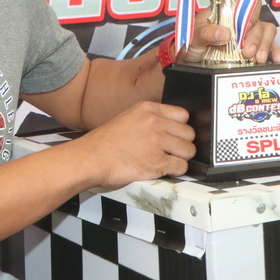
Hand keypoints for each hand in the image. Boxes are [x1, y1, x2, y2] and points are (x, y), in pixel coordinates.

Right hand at [75, 101, 195, 189]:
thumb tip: (169, 127)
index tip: (175, 135)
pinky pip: (182, 166)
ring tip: (168, 160)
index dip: (180, 127)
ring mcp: (157, 142)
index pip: (182, 114)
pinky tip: (164, 169)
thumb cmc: (105, 142)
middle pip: (189, 133)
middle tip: (171, 150)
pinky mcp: (157, 162)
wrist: (90, 158)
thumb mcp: (128, 118)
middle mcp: (154, 123)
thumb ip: (150, 119)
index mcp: (148, 109)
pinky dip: (176, 170)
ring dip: (181, 158)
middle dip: (182, 144)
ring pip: (189, 150)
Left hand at [178, 8, 279, 64]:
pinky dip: (275, 53)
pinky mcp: (253, 49)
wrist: (189, 61)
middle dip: (256, 38)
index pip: (245, 3)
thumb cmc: (191, 43)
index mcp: (227, 13)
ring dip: (266, 45)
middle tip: (248, 53)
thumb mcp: (194, 37)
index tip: (246, 28)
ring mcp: (248, 35)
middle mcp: (240, 22)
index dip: (250, 13)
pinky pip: (270, 47)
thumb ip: (207, 33)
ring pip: (267, 33)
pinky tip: (276, 61)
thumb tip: (226, 33)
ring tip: (259, 60)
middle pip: (258, 22)